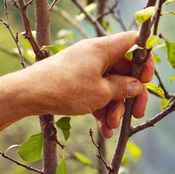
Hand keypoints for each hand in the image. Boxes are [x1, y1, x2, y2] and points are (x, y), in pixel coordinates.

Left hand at [22, 31, 154, 137]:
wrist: (29, 94)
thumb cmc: (65, 89)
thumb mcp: (101, 92)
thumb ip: (122, 88)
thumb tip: (136, 86)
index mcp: (104, 48)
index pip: (134, 42)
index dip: (144, 60)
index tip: (145, 80)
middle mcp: (95, 55)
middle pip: (124, 71)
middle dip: (131, 95)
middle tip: (137, 114)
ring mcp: (84, 70)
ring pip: (109, 87)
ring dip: (115, 108)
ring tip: (111, 127)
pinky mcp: (75, 84)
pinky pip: (95, 95)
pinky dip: (101, 111)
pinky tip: (105, 131)